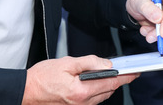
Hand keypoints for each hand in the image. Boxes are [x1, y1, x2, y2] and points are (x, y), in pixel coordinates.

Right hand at [23, 55, 137, 103]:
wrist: (27, 91)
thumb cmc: (42, 77)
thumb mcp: (66, 63)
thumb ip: (89, 62)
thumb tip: (106, 64)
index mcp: (82, 91)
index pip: (111, 83)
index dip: (126, 77)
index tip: (135, 72)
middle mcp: (83, 102)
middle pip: (108, 91)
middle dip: (120, 81)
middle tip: (128, 71)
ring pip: (102, 96)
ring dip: (109, 86)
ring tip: (115, 74)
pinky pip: (93, 100)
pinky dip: (99, 91)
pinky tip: (98, 82)